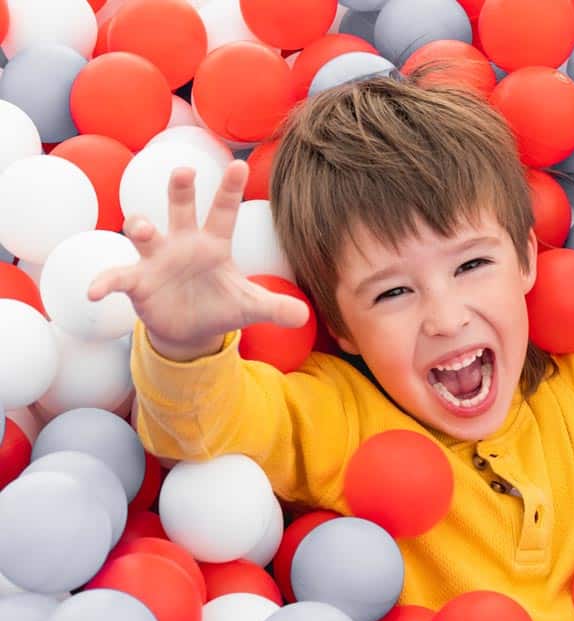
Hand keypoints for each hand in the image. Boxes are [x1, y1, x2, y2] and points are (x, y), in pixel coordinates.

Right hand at [87, 160, 310, 361]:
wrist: (190, 330)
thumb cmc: (220, 306)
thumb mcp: (250, 307)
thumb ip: (275, 307)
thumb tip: (304, 315)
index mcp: (213, 244)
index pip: (225, 212)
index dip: (231, 189)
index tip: (240, 164)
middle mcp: (182, 243)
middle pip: (180, 209)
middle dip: (180, 190)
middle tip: (184, 171)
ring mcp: (156, 260)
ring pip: (144, 233)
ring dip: (141, 227)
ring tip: (143, 227)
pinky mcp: (136, 281)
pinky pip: (117, 277)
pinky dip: (105, 282)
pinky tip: (96, 291)